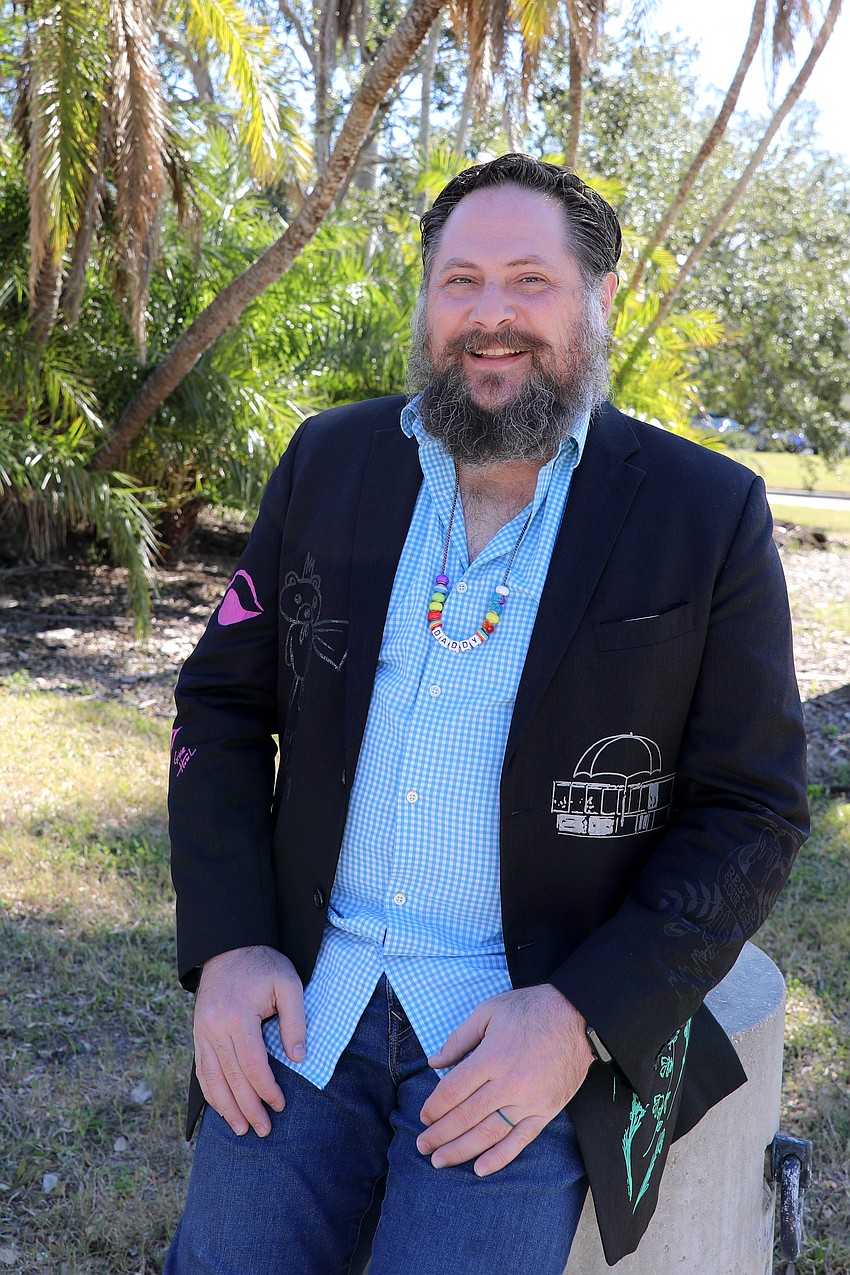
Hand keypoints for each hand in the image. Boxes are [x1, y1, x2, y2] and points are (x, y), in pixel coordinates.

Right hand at [193, 944, 305, 1137]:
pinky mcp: (197, 1033)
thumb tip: (299, 1058)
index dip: (267, 1089)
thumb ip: (295, 1021)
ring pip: (212, 1079)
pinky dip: (211, 1092)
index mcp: (238, 1016)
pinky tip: (222, 1108)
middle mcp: (214, 1028)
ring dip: (226, 1108)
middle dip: (248, 1108)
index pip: (253, 1065)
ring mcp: (202, 1031)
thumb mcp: (289, 983)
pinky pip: (202, 1069)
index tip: (280, 1105)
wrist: (230, 946)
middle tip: (263, 1130)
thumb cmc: (264, 964)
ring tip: (241, 1129)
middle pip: (232, 1078)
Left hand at [416, 984, 593, 1175]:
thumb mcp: (488, 1011)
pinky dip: (500, 1157)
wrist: (577, 1016)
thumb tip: (434, 1062)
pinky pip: (520, 1140)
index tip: (423, 1117)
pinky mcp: (545, 1111)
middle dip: (440, 1135)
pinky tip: (480, 1169)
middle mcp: (508, 1084)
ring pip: (489, 1134)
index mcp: (491, 1057)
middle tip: (422, 1146)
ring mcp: (528, 1101)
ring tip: (440, 1161)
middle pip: (466, 1116)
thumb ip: (459, 1039)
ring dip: (461, 1150)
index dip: (433, 1107)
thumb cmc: (530, 1010)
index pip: (453, 1091)